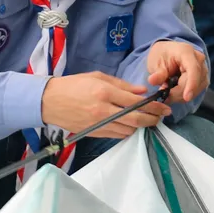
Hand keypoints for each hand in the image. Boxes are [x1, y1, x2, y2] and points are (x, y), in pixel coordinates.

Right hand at [40, 72, 169, 138]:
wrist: (49, 101)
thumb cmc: (73, 85)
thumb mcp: (97, 77)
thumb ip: (121, 84)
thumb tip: (141, 92)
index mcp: (104, 92)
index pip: (135, 101)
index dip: (152, 105)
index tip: (163, 106)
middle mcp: (103, 110)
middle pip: (135, 119)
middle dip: (152, 119)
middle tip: (162, 117)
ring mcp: (99, 124)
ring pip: (128, 129)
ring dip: (141, 126)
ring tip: (149, 121)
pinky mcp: (94, 133)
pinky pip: (117, 135)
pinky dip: (128, 131)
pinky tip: (132, 126)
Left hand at [147, 40, 207, 105]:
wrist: (167, 53)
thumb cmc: (162, 56)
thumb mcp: (155, 63)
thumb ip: (157, 73)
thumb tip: (152, 81)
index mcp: (186, 52)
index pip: (193, 69)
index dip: (191, 84)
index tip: (186, 97)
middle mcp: (199, 59)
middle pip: (193, 82)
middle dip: (178, 92)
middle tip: (163, 94)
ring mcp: (203, 69)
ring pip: (196, 89)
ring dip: (180, 95)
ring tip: (167, 90)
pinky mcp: (203, 79)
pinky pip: (196, 92)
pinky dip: (183, 95)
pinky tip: (174, 92)